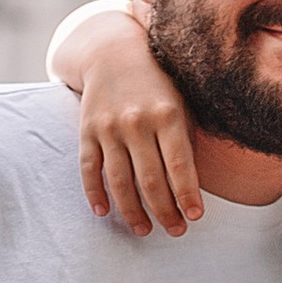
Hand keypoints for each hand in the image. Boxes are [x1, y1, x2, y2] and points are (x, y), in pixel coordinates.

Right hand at [75, 17, 200, 234]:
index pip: (180, 166)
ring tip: (144, 230)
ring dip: (132, 212)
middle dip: (165, 212)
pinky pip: (90, 169)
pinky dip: (95, 193)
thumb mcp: (182, 103)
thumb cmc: (158, 82)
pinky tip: (104, 212)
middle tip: (175, 232)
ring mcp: (109, 127)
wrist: (113, 50)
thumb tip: (191, 187)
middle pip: (151, 180)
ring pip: (120, 181)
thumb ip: (186, 140)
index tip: (194, 218)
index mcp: (168, 114)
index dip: (188, 196)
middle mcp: (137, 122)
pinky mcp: (87, 130)